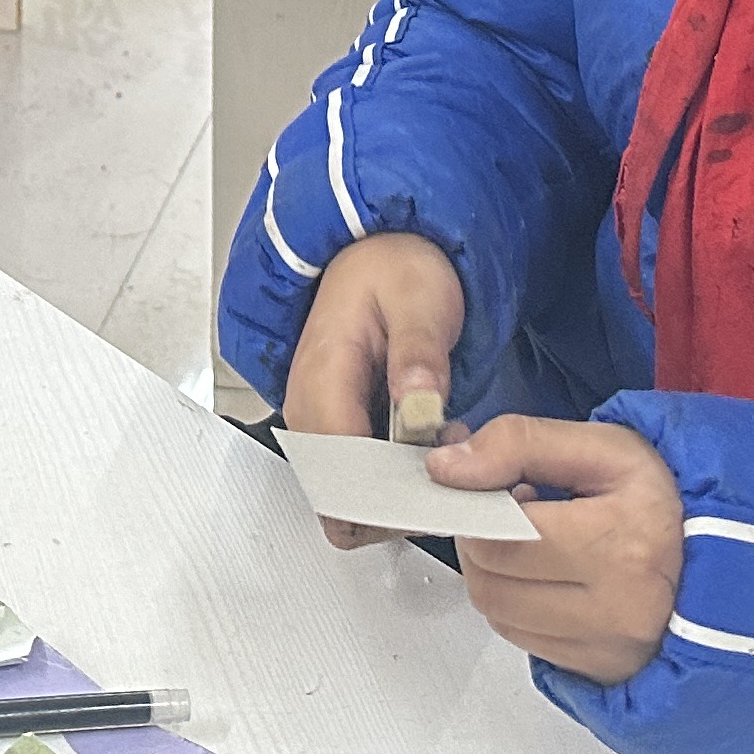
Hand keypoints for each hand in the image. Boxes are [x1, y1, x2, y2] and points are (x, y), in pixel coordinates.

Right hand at [287, 232, 465, 546]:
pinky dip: (392, 479)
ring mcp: (317, 418)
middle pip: (334, 493)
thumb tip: (418, 405)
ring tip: (441, 449)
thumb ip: (419, 352)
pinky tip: (427, 449)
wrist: (380, 251)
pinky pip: (355, 475)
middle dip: (392, 502)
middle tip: (446, 468)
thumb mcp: (422, 298)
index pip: (336, 467)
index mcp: (322, 372)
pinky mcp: (333, 425)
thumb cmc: (398, 270)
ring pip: (344, 493)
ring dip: (395, 491)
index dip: (383, 495)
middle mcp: (307, 404)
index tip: (433, 490)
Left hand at [440, 413, 684, 686]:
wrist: (732, 555)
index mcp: (620, 546)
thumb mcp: (603, 447)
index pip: (500, 538)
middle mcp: (617, 611)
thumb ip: (519, 443)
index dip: (477, 507)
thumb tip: (447, 466)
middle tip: (511, 510)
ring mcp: (610, 651)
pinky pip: (526, 643)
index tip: (481, 489)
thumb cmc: (669, 499)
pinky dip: (521, 607)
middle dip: (482, 540)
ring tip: (536, 543)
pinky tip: (550, 578)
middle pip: (491, 583)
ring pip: (500, 617)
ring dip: (498, 575)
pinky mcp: (602, 673)